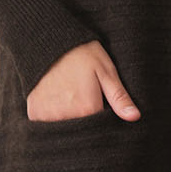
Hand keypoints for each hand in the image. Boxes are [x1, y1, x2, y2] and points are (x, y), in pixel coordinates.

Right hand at [27, 40, 141, 121]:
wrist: (48, 41)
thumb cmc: (82, 55)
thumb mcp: (106, 71)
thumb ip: (119, 97)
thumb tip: (134, 117)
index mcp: (87, 108)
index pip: (100, 127)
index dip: (102, 116)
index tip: (99, 102)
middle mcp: (66, 115)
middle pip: (81, 130)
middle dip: (85, 119)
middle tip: (81, 95)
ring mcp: (48, 115)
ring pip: (64, 128)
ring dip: (68, 119)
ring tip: (68, 97)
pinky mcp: (35, 112)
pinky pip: (46, 124)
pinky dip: (51, 117)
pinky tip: (55, 100)